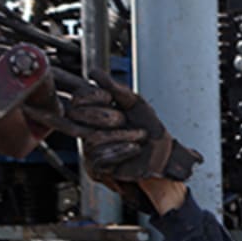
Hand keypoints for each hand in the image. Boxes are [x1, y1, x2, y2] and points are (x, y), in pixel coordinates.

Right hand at [28, 70, 201, 191]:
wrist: (163, 155)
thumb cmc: (150, 129)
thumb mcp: (135, 102)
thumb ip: (115, 87)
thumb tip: (93, 73)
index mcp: (94, 113)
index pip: (77, 101)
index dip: (91, 97)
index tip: (108, 98)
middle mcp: (88, 129)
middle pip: (79, 118)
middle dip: (106, 117)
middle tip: (125, 119)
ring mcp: (91, 148)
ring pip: (93, 138)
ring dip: (121, 136)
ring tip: (138, 136)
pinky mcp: (97, 167)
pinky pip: (101, 158)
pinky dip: (122, 151)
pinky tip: (134, 149)